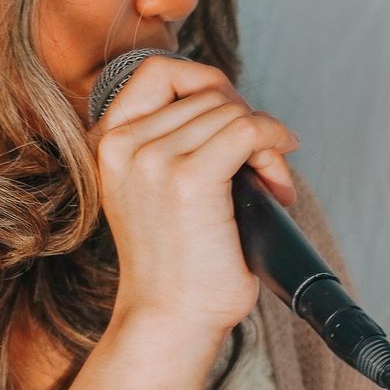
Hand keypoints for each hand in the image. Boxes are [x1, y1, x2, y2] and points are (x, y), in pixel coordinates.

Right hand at [87, 55, 300, 336]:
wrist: (171, 318)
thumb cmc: (177, 264)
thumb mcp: (156, 191)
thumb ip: (176, 144)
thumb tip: (236, 110)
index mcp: (109, 142)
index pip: (158, 71)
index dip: (207, 82)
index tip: (235, 118)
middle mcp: (125, 144)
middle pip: (208, 92)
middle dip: (248, 125)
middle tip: (265, 174)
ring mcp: (153, 159)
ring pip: (233, 112)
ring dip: (266, 145)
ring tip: (271, 189)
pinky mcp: (189, 180)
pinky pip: (249, 130)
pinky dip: (275, 145)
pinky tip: (280, 179)